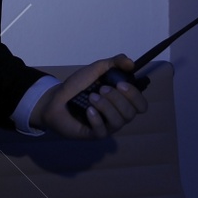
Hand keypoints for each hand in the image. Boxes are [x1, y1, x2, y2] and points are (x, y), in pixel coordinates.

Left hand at [34, 55, 148, 138]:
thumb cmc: (78, 86)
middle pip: (131, 113)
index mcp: (122, 101)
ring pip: (118, 122)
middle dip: (117, 99)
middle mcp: (118, 115)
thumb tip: (131, 63)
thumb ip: (115, 63)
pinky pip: (103, 131)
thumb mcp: (96, 69)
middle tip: (101, 89)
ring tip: (91, 98)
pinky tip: (88, 110)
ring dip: (106, 107)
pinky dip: (96, 119)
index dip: (134, 95)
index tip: (120, 84)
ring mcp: (107, 126)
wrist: (56, 99)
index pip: (141, 105)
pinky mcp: (94, 134)